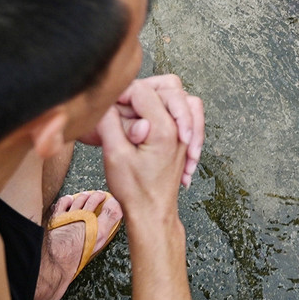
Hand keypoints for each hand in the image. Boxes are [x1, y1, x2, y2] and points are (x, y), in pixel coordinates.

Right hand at [84, 75, 204, 188]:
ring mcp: (186, 132)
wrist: (153, 213)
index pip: (142, 91)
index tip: (108, 106)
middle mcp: (180, 127)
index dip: (121, 94)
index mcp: (163, 129)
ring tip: (140, 108)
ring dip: (161, 96)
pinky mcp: (185, 138)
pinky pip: (190, 111)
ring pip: (183, 96)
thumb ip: (111, 123)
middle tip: (123, 107)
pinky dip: (175, 109)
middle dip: (142, 91)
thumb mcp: (114, 154)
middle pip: (168, 86)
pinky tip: (156, 118)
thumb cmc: (135, 190)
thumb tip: (107, 101)